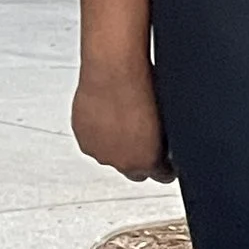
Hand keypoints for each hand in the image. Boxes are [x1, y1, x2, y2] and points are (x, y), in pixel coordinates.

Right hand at [72, 59, 173, 181]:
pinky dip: (99, 133)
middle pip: (134, 171)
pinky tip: (106, 115)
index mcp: (148, 161)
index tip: (164, 157)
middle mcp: (122, 162)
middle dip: (139, 158)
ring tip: (121, 120)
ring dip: (116, 144)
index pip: (161, 175)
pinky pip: (93, 141)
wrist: (114, 73)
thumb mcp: (166, 120)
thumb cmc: (143, 89)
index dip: (164, 165)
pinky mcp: (83, 139)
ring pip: (111, 156)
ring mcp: (100, 152)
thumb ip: (163, 141)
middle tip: (141, 138)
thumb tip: (164, 144)